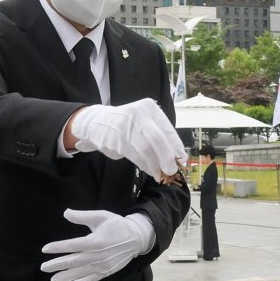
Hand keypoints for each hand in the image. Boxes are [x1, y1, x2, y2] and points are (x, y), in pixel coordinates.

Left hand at [40, 209, 152, 280]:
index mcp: (96, 240)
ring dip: (66, 277)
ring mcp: (102, 265)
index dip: (58, 247)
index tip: (45, 249)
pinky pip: (91, 279)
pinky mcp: (106, 272)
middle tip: (43, 268)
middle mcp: (98, 255)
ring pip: (81, 272)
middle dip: (57, 264)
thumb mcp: (102, 216)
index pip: (73, 245)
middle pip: (74, 261)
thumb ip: (83, 216)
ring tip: (53, 280)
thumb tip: (66, 212)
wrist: (137, 239)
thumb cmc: (117, 225)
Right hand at [69, 99, 186, 178]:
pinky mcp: (115, 138)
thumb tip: (176, 157)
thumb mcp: (144, 122)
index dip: (176, 147)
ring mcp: (125, 125)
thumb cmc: (127, 125)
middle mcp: (138, 113)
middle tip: (171, 170)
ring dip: (154, 165)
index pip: (167, 129)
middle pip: (157, 139)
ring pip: (145, 149)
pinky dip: (143, 164)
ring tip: (158, 173)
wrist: (97, 122)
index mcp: (149, 108)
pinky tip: (148, 169)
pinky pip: (134, 155)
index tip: (182, 160)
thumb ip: (159, 135)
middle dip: (166, 157)